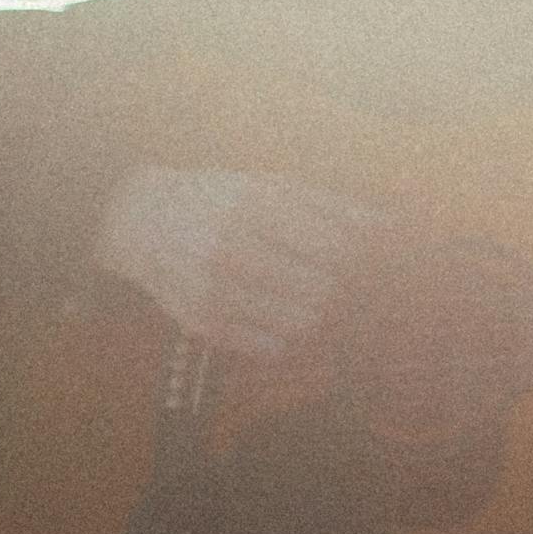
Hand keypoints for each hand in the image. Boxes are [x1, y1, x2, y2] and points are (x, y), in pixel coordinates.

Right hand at [91, 165, 385, 361]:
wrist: (142, 217)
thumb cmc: (221, 197)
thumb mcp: (273, 186)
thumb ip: (332, 207)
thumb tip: (390, 227)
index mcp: (257, 207)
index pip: (337, 250)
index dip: (361, 263)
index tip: (367, 264)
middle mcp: (233, 249)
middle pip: (322, 291)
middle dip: (338, 292)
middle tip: (338, 286)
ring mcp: (214, 289)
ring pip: (300, 324)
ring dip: (315, 315)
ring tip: (309, 299)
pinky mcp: (201, 322)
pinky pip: (269, 348)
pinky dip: (284, 337)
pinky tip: (277, 316)